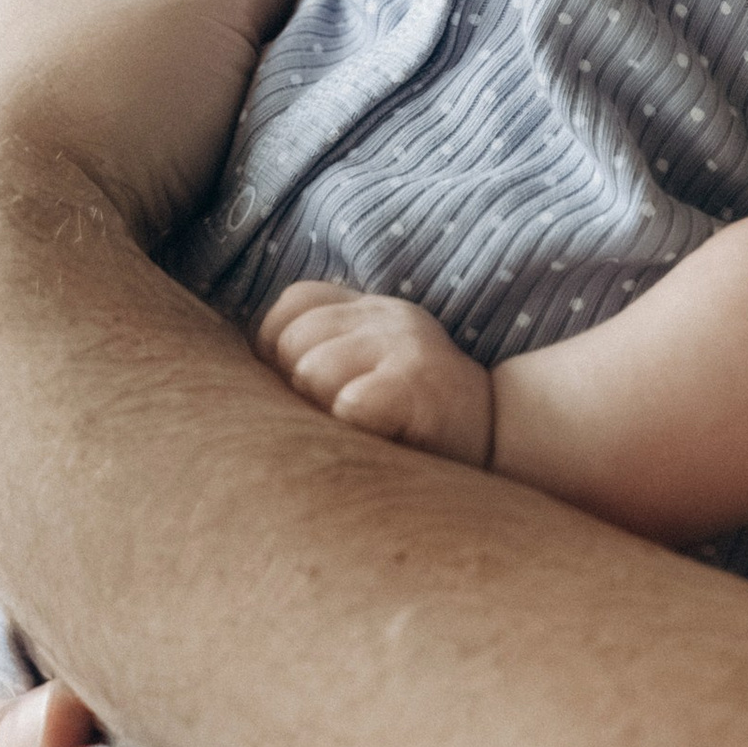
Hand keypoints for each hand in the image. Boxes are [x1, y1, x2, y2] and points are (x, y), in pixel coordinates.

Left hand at [0, 0, 311, 254]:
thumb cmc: (88, 100)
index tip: (285, 20)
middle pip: (135, 66)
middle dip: (209, 87)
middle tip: (276, 110)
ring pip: (124, 159)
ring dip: (187, 173)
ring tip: (247, 191)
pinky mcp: (1, 269)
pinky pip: (112, 237)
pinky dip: (162, 239)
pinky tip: (204, 249)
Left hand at [259, 283, 495, 465]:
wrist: (505, 441)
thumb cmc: (418, 421)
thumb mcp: (372, 368)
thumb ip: (321, 356)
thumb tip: (243, 375)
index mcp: (370, 307)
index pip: (293, 305)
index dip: (278, 349)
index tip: (298, 388)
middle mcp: (388, 315)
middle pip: (292, 342)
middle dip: (296, 388)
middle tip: (334, 418)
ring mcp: (405, 345)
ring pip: (311, 372)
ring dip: (321, 413)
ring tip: (357, 430)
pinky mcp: (417, 384)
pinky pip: (349, 402)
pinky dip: (350, 425)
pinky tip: (374, 437)